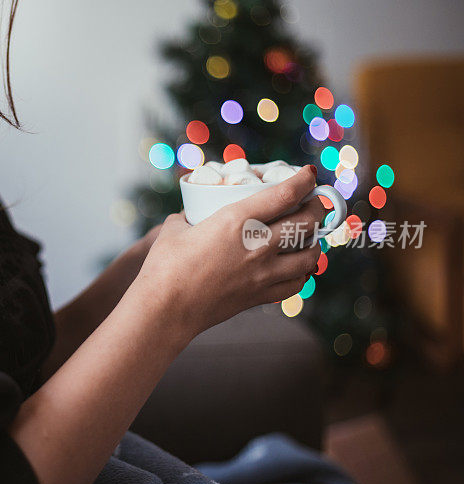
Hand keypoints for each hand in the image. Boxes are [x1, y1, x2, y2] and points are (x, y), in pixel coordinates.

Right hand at [134, 165, 324, 339]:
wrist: (165, 310)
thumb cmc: (164, 267)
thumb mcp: (174, 230)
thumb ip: (188, 217)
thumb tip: (190, 214)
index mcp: (236, 221)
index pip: (285, 194)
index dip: (303, 180)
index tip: (308, 174)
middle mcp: (257, 245)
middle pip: (307, 222)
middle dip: (318, 208)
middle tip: (315, 202)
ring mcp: (262, 273)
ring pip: (310, 255)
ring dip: (315, 242)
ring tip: (309, 237)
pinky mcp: (259, 296)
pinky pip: (296, 284)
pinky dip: (302, 273)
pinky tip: (296, 268)